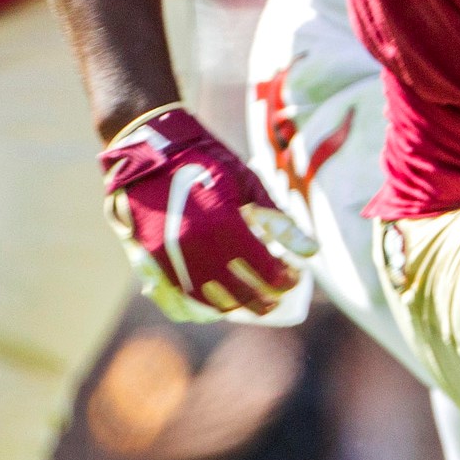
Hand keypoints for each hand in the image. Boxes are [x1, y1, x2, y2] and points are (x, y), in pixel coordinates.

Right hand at [100, 106, 316, 321]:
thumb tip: (312, 250)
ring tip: (249, 303)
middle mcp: (194, 249)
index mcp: (222, 226)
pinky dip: (195, 309)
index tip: (296, 277)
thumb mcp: (249, 183)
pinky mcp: (147, 261)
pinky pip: (172, 299)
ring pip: (206, 301)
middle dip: (262, 299)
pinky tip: (212, 308)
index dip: (284, 279)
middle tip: (277, 298)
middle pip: (237, 292)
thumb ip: (279, 221)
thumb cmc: (206, 161)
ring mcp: (167, 259)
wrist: (150, 151)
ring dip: (232, 307)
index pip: (263, 270)